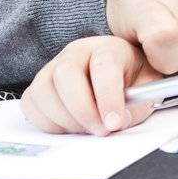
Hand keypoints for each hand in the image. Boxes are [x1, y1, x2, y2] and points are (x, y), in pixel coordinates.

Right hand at [21, 36, 162, 134]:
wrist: (119, 75)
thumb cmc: (132, 80)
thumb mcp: (147, 89)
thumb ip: (137, 105)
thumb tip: (116, 123)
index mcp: (108, 48)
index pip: (104, 65)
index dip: (108, 97)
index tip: (114, 123)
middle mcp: (76, 52)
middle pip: (65, 74)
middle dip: (82, 110)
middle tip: (100, 130)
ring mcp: (53, 67)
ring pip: (44, 90)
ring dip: (65, 119)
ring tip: (86, 129)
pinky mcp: (38, 85)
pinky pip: (31, 104)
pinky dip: (47, 122)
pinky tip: (69, 126)